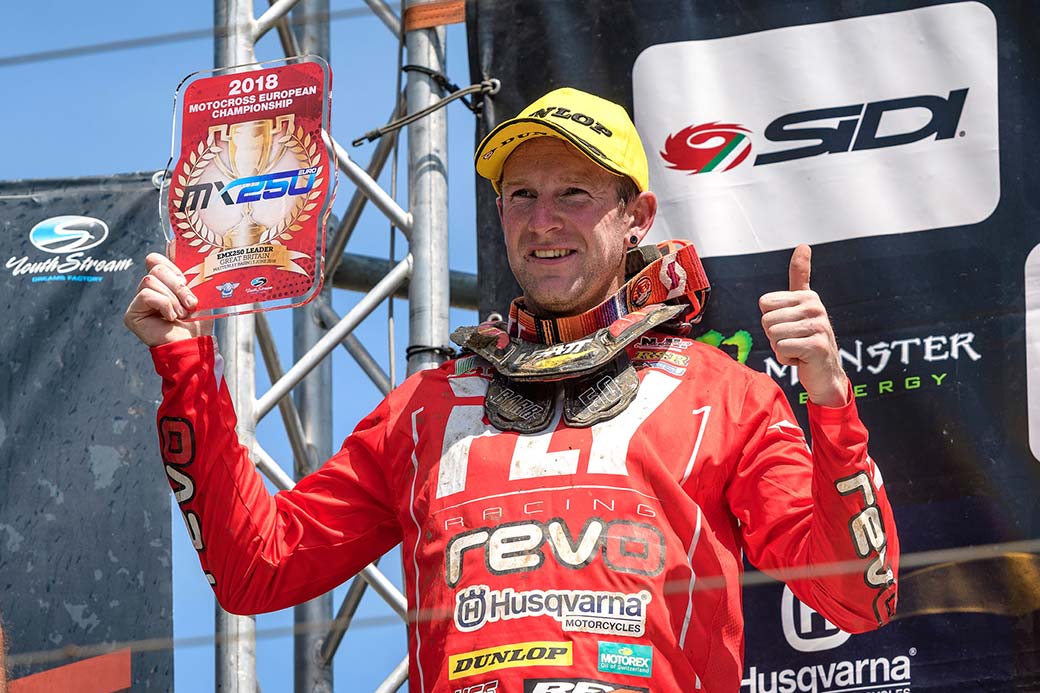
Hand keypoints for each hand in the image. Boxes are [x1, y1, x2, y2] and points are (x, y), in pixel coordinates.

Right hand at [124, 252, 211, 346]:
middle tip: (191, 303)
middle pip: (156, 269)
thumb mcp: (198, 290)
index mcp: (163, 284)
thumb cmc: (198, 322)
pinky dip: (164, 305)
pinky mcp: (132, 314)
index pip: (157, 260)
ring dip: (173, 298)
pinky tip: (170, 318)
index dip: (171, 264)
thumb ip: (186, 268)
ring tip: (182, 313)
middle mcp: (148, 291)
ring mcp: (138, 302)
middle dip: (178, 286)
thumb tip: (172, 241)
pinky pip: (146, 295)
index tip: (186, 277)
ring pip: (150, 281)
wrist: (195, 344)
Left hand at [759, 244, 848, 406]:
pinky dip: (785, 359)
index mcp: (807, 296)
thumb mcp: (801, 305)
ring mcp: (818, 326)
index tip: (789, 326)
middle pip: (766, 320)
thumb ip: (800, 276)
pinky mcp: (816, 345)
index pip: (764, 303)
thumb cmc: (806, 339)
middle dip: (774, 336)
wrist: (825, 374)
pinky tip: (801, 359)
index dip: (771, 320)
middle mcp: (815, 307)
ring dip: (780, 348)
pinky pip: (781, 349)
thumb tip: (803, 244)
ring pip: (773, 335)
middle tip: (793, 341)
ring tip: (797, 349)